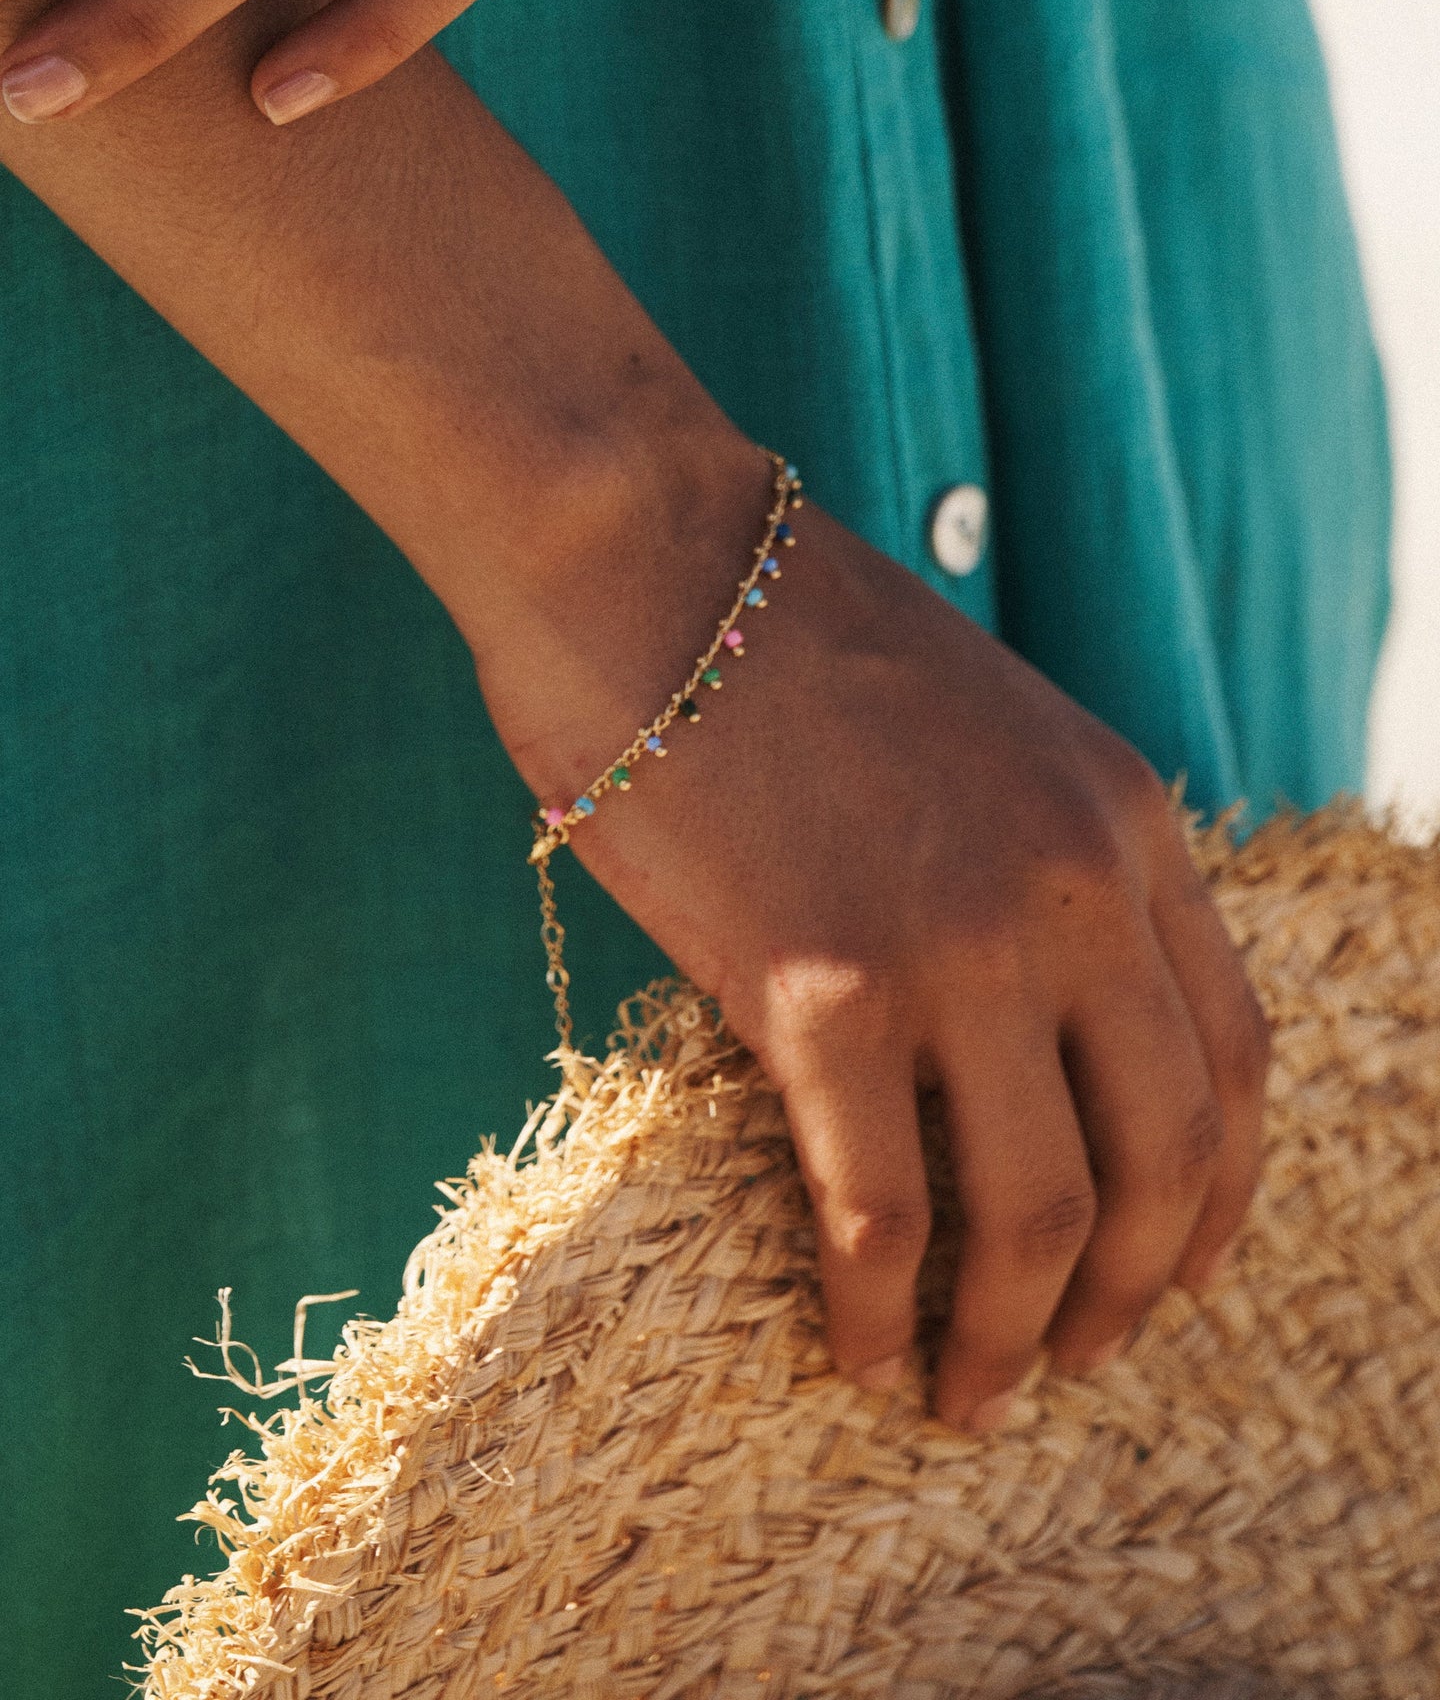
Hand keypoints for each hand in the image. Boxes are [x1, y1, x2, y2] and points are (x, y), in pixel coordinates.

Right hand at [481, 450, 1271, 1431]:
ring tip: (966, 1395)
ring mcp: (962, 940)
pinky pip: (883, 1208)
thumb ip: (1024, 859)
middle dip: (1135, 1293)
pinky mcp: (824, 984)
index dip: (1216, 1194)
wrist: (641, 547)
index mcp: (1125, 819)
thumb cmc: (771, 636)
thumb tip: (1007, 1013)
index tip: (1175, 1273)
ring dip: (1015, 1336)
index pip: (1235, 1053)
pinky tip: (856, 1352)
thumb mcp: (972, 732)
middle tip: (1072, 1363)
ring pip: (1045, 1210)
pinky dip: (880, 1308)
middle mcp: (1077, 888)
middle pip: (1168, 1154)